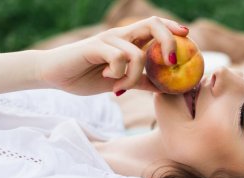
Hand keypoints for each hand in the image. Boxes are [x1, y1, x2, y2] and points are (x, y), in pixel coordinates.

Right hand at [37, 16, 188, 94]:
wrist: (55, 75)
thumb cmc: (87, 76)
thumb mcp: (120, 82)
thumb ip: (141, 82)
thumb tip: (163, 88)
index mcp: (128, 42)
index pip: (155, 27)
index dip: (172, 29)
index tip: (188, 36)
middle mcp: (120, 36)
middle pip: (152, 24)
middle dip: (169, 40)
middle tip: (171, 61)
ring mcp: (107, 40)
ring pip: (137, 53)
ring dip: (134, 76)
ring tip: (120, 85)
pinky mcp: (94, 47)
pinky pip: (118, 58)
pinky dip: (118, 74)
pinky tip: (107, 77)